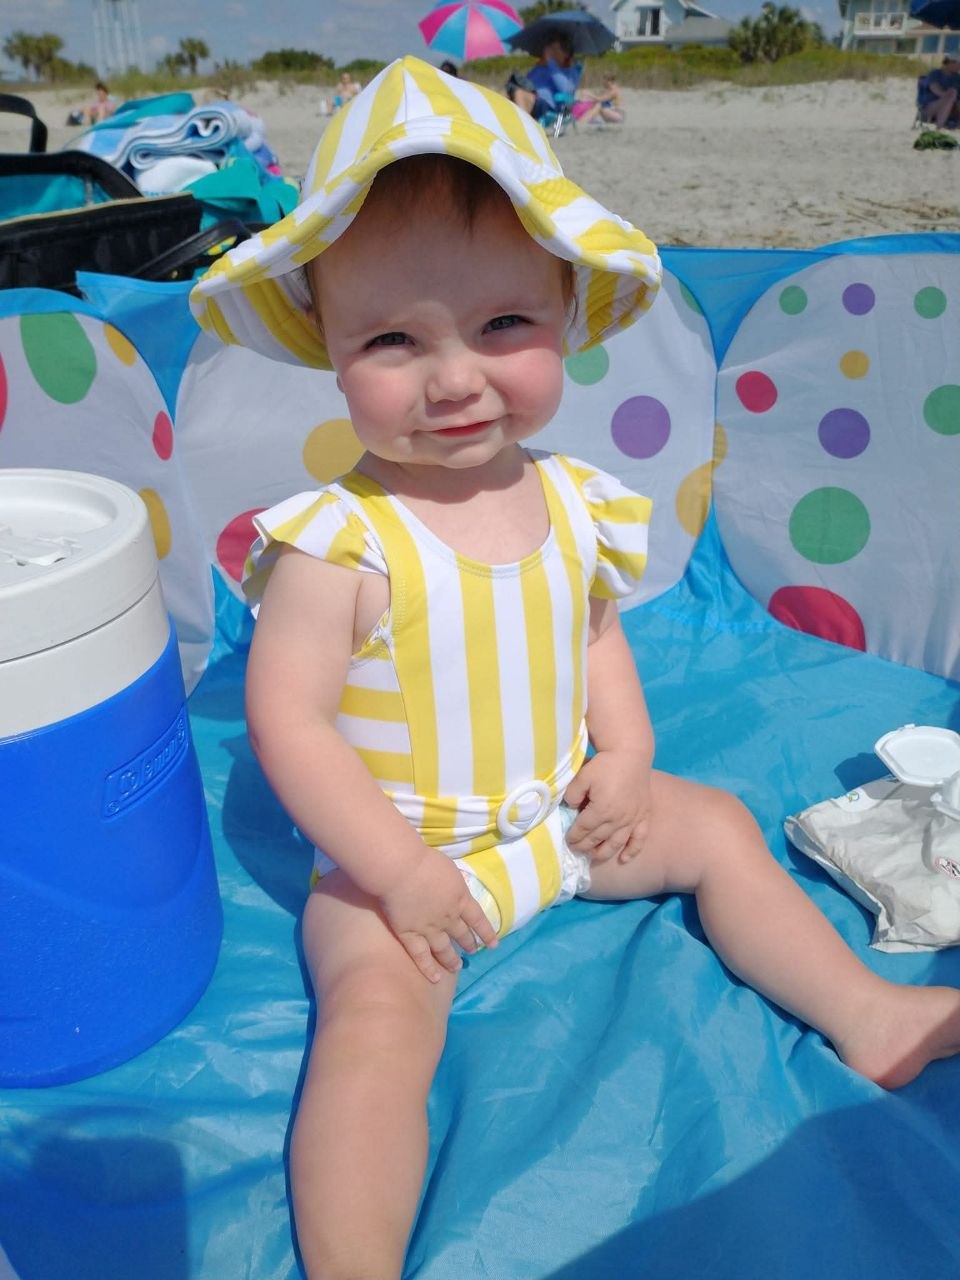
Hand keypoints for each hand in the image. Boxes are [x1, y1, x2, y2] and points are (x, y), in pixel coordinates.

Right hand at [379, 848, 497, 982]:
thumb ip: (453, 883)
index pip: (478, 919)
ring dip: (451, 959)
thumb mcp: (449, 869)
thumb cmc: (424, 860)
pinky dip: (428, 968)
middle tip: (472, 951)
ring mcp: (429, 929)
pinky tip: (435, 978)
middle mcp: (448, 918)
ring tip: (456, 967)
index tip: (494, 943)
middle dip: (468, 943)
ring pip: (443, 949)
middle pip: (461, 934)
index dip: (486, 932)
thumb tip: (454, 888)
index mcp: (460, 899)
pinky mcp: (409, 934)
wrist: (402, 869)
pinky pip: (420, 956)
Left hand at [563, 750, 650, 864]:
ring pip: (616, 843)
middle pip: (598, 838)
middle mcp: (618, 819)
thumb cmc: (605, 764)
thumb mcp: (582, 776)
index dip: (574, 836)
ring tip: (593, 856)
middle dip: (585, 846)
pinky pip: (639, 838)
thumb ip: (573, 794)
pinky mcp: (643, 815)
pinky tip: (624, 859)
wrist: (631, 754)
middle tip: (576, 848)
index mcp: (601, 809)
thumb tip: (572, 808)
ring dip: (604, 852)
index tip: (568, 840)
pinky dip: (632, 850)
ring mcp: (633, 818)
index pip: (584, 829)